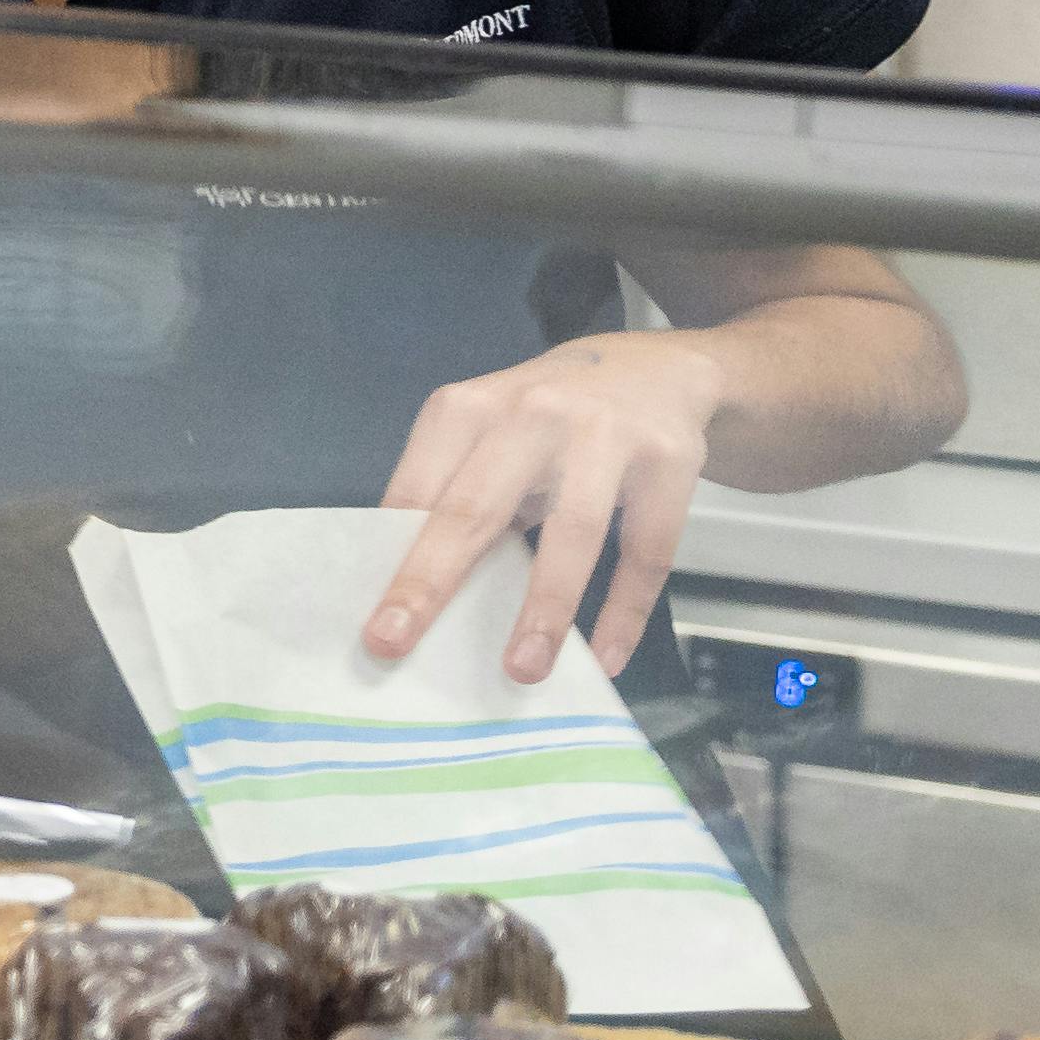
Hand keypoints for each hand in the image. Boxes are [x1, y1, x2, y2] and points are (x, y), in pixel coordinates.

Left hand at [360, 330, 735, 682]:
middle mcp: (532, 413)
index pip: (418, 493)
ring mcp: (605, 433)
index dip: (392, 561)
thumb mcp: (491, 435)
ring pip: (573, 532)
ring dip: (545, 608)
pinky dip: (627, 609)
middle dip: (432, 581)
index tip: (371, 624)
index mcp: (470, 410)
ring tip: (523, 670)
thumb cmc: (548, 418)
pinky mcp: (668, 459)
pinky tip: (609, 655)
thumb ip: (457, 494)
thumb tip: (411, 595)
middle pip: (476, 507)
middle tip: (397, 644)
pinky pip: (647, 549)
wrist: (655, 369)